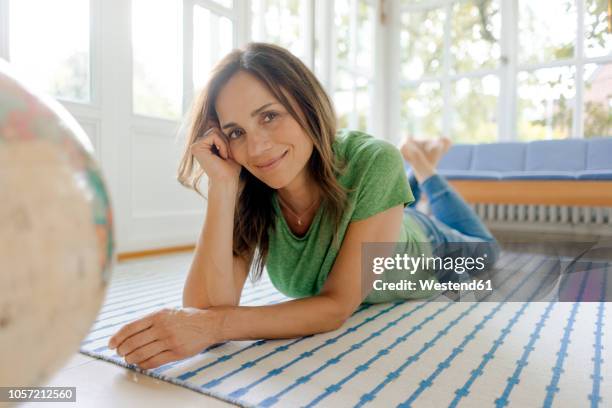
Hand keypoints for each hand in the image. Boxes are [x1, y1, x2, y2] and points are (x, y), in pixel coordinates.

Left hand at [107, 307, 221, 369]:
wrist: (209, 324)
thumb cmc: (185, 318)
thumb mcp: (166, 312)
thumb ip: (148, 321)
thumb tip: (126, 333)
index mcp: (158, 315)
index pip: (130, 328)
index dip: (117, 337)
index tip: (111, 344)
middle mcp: (163, 327)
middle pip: (133, 342)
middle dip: (122, 350)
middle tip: (119, 352)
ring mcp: (170, 341)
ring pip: (142, 353)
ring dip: (131, 358)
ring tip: (128, 358)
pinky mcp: (177, 352)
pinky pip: (154, 361)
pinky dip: (143, 364)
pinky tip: (140, 363)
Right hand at [190, 127, 241, 184]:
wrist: (227, 180)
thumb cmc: (230, 168)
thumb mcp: (229, 148)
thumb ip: (225, 137)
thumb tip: (228, 122)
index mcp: (204, 145)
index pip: (217, 130)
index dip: (226, 141)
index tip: (227, 155)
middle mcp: (197, 144)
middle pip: (216, 129)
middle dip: (225, 142)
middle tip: (226, 156)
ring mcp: (195, 145)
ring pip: (215, 131)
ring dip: (224, 144)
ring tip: (223, 157)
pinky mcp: (196, 147)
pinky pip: (214, 136)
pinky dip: (222, 145)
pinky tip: (221, 157)